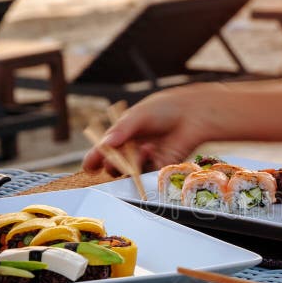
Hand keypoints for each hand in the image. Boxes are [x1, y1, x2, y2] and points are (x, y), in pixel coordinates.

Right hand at [82, 86, 215, 174]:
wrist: (192, 115)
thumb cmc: (165, 109)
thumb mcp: (139, 115)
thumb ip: (122, 129)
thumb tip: (106, 143)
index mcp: (124, 133)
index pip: (104, 149)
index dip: (95, 159)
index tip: (88, 167)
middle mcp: (133, 148)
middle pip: (114, 164)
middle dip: (112, 164)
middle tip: (114, 161)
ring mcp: (146, 159)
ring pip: (130, 171)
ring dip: (131, 164)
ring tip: (142, 149)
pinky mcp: (160, 167)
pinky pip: (147, 173)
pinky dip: (147, 165)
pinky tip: (152, 152)